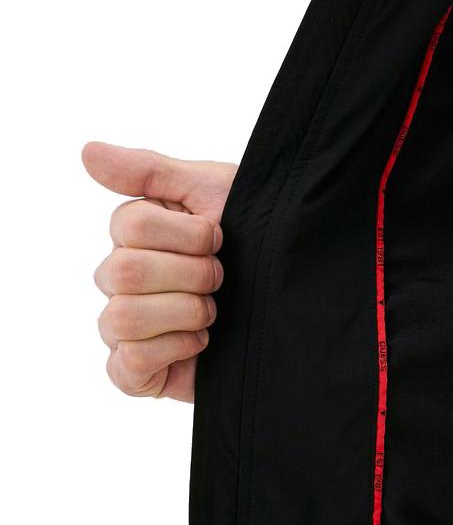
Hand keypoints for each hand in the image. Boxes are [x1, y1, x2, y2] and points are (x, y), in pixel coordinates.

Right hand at [84, 141, 237, 401]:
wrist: (293, 301)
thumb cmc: (255, 243)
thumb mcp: (212, 193)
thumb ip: (150, 172)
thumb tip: (86, 152)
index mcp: (134, 237)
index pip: (129, 226)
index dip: (186, 235)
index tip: (219, 238)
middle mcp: (120, 280)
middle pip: (124, 272)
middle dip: (190, 275)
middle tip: (222, 279)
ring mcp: (123, 327)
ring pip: (123, 317)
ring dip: (183, 312)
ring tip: (214, 313)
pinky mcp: (136, 372)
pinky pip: (128, 362)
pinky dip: (174, 349)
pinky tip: (202, 343)